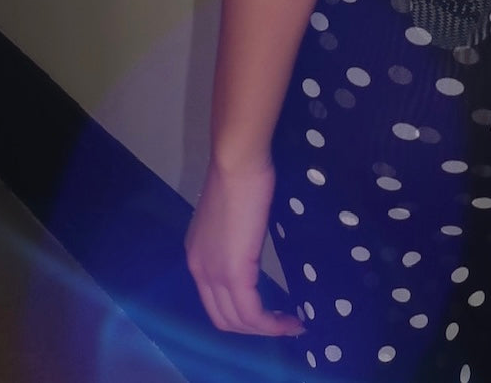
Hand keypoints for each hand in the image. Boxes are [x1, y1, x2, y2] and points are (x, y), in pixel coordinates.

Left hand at [185, 155, 305, 336]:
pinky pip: (252, 313)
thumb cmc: (242, 174)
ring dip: (266, 330)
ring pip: (238, 321)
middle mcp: (199, 271)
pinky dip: (272, 324)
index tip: (270, 311)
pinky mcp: (235, 273)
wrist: (238, 161)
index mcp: (198, 256)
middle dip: (254, 328)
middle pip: (224, 319)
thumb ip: (237, 235)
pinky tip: (292, 320)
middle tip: (284, 323)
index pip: (215, 301)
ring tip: (292, 324)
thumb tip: (249, 240)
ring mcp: (214, 274)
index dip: (241, 313)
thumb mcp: (234, 213)